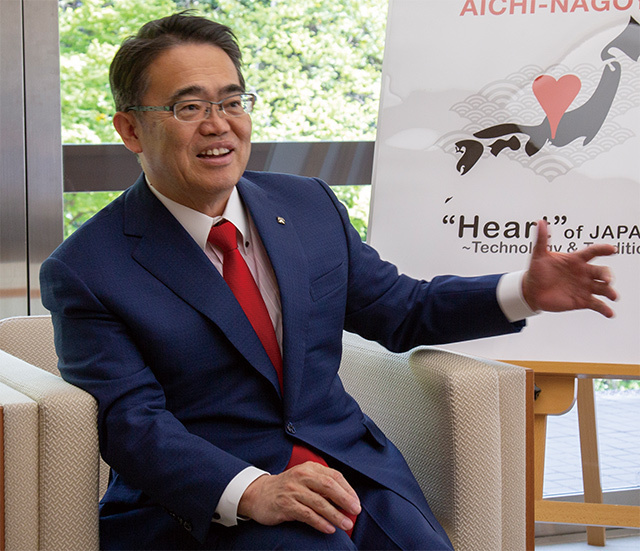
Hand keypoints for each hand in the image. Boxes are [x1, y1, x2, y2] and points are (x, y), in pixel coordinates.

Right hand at [237, 461, 360, 534]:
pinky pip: (307, 514)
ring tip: (346, 523)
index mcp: (309, 468)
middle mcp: (301, 476)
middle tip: (356, 511)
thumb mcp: (304, 479)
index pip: (334, 476)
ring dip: (335, 515)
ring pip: (319, 502)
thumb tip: (347, 499)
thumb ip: (323, 485)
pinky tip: (329, 528)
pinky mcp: (286, 505)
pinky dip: (320, 522)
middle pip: (328, 486)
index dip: (348, 489)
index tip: (356, 502)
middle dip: (345, 499)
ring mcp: (293, 490)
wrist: (258, 494)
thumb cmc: (287, 488)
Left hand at [522, 220, 617, 317]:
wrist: (531, 290)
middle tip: (607, 279)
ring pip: (602, 288)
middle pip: (601, 272)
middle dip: (607, 275)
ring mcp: (584, 287)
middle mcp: (584, 273)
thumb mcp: (538, 255)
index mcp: (576, 260)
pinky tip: (610, 313)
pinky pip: (597, 304)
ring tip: (613, 296)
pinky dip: (605, 309)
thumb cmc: (537, 271)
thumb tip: (541, 222)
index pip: (592, 252)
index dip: (602, 249)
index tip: (611, 249)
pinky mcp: (582, 300)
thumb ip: (542, 239)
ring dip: (609, 292)